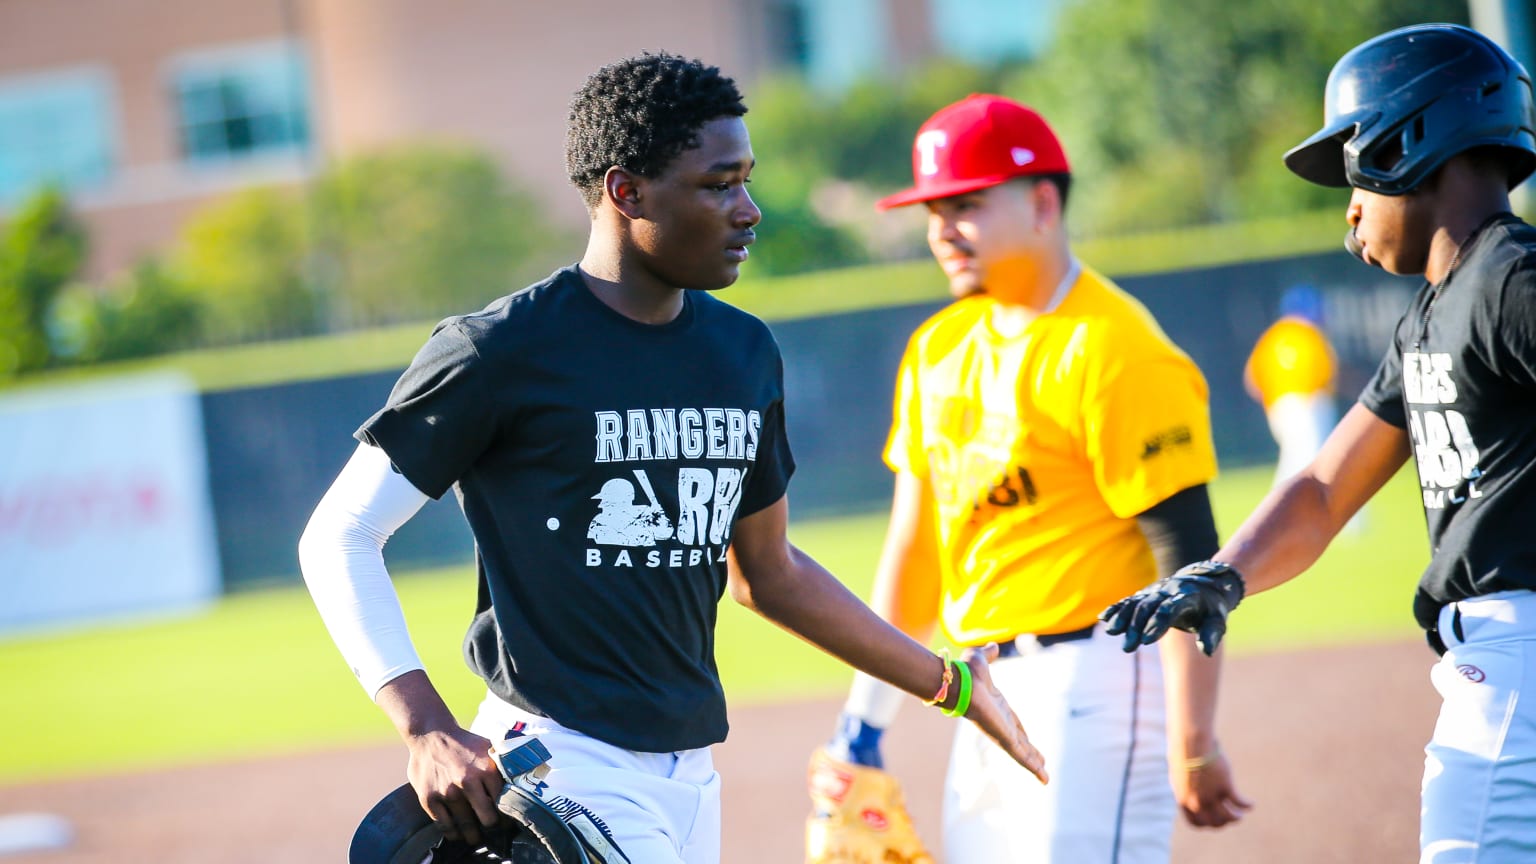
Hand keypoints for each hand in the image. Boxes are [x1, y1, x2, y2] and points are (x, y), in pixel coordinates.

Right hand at [404, 725, 504, 846]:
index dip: (507, 816)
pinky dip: (452, 833)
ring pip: (465, 826)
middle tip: (492, 830)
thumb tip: (526, 777)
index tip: (507, 822)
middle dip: (492, 827)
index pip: (503, 802)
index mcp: (486, 768)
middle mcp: (467, 781)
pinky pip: (444, 825)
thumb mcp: (488, 747)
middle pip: (487, 819)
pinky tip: (457, 833)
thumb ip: (503, 765)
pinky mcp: (429, 798)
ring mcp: (447, 791)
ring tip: (476, 838)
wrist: (431, 734)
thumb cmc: (463, 743)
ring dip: (473, 835)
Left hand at [956, 643, 1048, 783]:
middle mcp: (1001, 723)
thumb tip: (992, 646)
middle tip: (1042, 764)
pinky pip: (1021, 756)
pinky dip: (1032, 766)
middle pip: (1020, 742)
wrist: (959, 682)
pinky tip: (1043, 777)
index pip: (1014, 724)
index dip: (1023, 733)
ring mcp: (1002, 733)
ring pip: (1022, 753)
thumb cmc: (966, 673)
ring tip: (1045, 778)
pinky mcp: (1003, 738)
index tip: (1029, 740)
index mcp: (999, 708)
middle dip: (1031, 753)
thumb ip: (988, 654)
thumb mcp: (982, 661)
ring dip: (1035, 765)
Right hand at [1100, 561, 1245, 655]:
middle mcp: (1168, 591)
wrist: (1206, 582)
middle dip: (1136, 626)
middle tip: (1127, 648)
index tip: (1145, 641)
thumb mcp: (1218, 620)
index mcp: (1186, 597)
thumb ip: (1211, 635)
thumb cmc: (1212, 608)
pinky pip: (1129, 600)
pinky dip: (1117, 608)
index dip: (1156, 624)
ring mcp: (1155, 591)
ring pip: (1136, 602)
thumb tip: (1206, 652)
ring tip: (1111, 632)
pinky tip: (1104, 618)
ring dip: (1122, 617)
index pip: (1168, 610)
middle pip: (1148, 607)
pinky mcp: (1146, 594)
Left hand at [1172, 746, 1252, 827]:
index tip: (1215, 821)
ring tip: (1240, 815)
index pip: (1196, 823)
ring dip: (1236, 817)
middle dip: (1223, 823)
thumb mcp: (1182, 774)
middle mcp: (1197, 802)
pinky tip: (1251, 804)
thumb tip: (1192, 793)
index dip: (1207, 825)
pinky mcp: (1224, 786)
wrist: (1190, 743)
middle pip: (1214, 822)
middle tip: (1230, 818)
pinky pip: (1239, 802)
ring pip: (1228, 816)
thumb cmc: (1184, 755)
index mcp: (1183, 800)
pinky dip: (1247, 805)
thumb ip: (1186, 788)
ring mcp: (1211, 796)